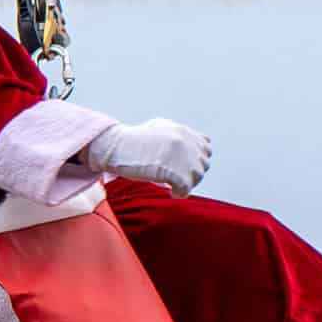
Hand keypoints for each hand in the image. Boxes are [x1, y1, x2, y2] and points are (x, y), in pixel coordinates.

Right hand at [93, 118, 211, 192]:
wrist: (115, 147)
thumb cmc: (131, 140)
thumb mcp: (158, 128)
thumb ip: (176, 135)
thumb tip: (186, 145)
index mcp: (183, 131)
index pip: (206, 148)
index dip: (196, 160)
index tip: (184, 168)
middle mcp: (186, 143)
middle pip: (203, 165)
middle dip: (192, 174)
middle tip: (178, 180)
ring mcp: (181, 158)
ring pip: (197, 177)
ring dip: (187, 184)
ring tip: (174, 187)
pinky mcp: (174, 172)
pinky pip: (186, 189)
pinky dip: (180, 193)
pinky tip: (171, 192)